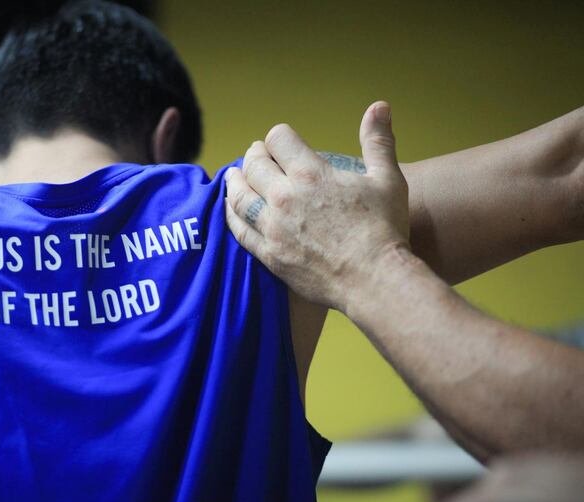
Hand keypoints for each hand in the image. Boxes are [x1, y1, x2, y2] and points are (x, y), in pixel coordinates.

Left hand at [225, 101, 410, 311]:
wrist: (374, 279)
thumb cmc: (384, 228)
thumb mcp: (387, 179)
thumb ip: (378, 141)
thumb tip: (379, 106)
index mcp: (310, 174)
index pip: (277, 139)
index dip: (278, 137)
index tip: (281, 143)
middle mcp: (284, 197)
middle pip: (254, 165)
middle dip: (255, 155)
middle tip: (257, 156)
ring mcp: (272, 227)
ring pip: (238, 196)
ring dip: (235, 181)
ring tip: (235, 176)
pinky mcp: (268, 254)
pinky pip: (238, 230)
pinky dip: (231, 215)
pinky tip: (231, 210)